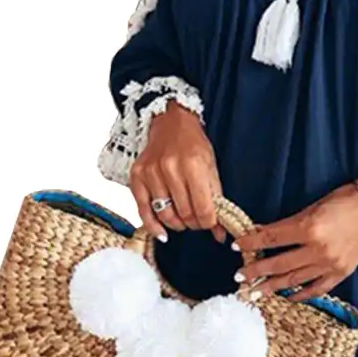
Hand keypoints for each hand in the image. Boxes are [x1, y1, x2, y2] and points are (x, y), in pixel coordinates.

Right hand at [129, 103, 224, 242]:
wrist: (171, 123)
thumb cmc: (193, 145)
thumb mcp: (211, 167)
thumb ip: (216, 199)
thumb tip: (220, 231)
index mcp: (193, 164)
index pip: (203, 208)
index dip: (209, 222)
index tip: (211, 223)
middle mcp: (170, 168)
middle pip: (185, 214)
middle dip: (195, 223)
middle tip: (198, 221)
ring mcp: (151, 173)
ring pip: (166, 215)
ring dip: (178, 224)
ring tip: (184, 220)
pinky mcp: (137, 177)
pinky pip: (143, 210)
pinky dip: (153, 226)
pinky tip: (163, 233)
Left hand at [233, 183, 357, 300]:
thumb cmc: (342, 201)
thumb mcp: (311, 208)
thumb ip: (287, 225)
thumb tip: (262, 234)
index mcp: (309, 228)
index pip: (271, 238)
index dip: (251, 242)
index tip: (236, 246)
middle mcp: (318, 249)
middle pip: (278, 264)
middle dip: (255, 271)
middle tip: (239, 278)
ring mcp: (330, 264)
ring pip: (294, 280)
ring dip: (272, 286)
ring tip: (255, 291)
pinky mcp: (341, 273)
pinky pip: (316, 289)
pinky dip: (300, 294)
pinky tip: (287, 296)